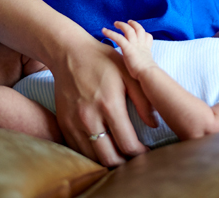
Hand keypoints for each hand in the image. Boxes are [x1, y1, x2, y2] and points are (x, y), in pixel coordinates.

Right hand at [48, 32, 154, 166]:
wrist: (70, 53)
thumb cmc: (104, 61)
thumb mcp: (128, 74)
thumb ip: (144, 100)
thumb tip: (155, 124)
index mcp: (109, 105)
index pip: (127, 144)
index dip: (141, 154)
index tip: (148, 153)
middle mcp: (89, 118)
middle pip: (109, 158)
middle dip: (126, 164)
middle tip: (136, 159)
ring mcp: (73, 123)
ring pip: (92, 158)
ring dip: (109, 162)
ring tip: (121, 156)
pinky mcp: (63, 124)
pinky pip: (78, 150)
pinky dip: (92, 155)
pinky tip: (103, 149)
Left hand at [102, 20, 156, 79]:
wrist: (147, 74)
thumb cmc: (147, 73)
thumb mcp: (147, 66)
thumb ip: (143, 63)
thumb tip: (143, 69)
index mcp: (146, 49)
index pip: (147, 36)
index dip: (143, 33)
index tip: (139, 33)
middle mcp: (141, 45)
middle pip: (139, 29)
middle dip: (134, 24)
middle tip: (128, 22)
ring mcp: (135, 45)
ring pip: (129, 30)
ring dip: (122, 25)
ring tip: (115, 23)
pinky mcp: (128, 48)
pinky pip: (118, 37)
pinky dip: (110, 33)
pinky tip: (104, 30)